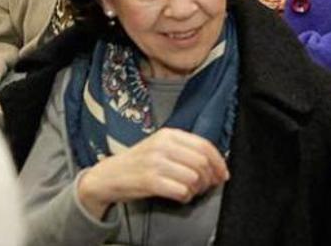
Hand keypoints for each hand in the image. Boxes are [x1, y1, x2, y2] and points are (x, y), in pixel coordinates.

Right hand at [76, 129, 229, 218]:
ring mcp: (155, 163)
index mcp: (169, 134)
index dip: (218, 162)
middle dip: (209, 178)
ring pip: (194, 178)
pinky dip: (185, 197)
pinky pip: (181, 191)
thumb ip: (185, 150)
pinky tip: (180, 196)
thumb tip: (217, 164)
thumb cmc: (138, 163)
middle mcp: (163, 145)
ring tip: (190, 191)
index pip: (204, 146)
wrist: (108, 175)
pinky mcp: (150, 181)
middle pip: (202, 162)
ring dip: (197, 189)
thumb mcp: (160, 147)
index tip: (222, 174)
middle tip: (206, 186)